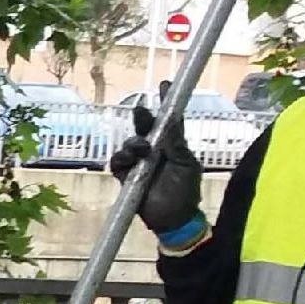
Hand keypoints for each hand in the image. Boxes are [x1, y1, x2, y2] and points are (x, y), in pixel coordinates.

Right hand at [108, 102, 204, 241]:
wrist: (174, 219)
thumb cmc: (185, 192)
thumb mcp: (187, 164)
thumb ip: (176, 143)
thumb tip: (171, 120)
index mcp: (173, 146)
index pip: (169, 120)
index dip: (167, 102)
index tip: (165, 84)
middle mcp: (155, 151)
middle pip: (146, 128)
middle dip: (143, 118)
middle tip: (141, 111)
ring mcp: (139, 163)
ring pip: (130, 143)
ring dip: (133, 143)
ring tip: (140, 150)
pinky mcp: (126, 176)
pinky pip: (118, 162)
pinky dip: (121, 158)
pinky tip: (128, 160)